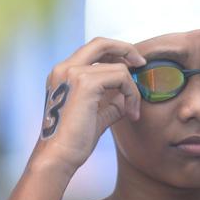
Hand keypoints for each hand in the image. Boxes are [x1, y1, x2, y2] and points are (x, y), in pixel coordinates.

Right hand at [32, 38, 145, 171]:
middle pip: (101, 42)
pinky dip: (131, 93)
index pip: (92, 51)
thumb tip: (127, 96)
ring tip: (133, 110)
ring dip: (132, 88)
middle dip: (126, 49)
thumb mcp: (96, 115)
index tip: (132, 68)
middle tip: (141, 64)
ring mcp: (72, 72)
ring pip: (117, 66)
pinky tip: (131, 113)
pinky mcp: (85, 83)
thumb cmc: (74, 141)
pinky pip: (121, 77)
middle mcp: (64, 68)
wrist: (59, 156)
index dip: (115, 54)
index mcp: (62, 74)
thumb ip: (110, 101)